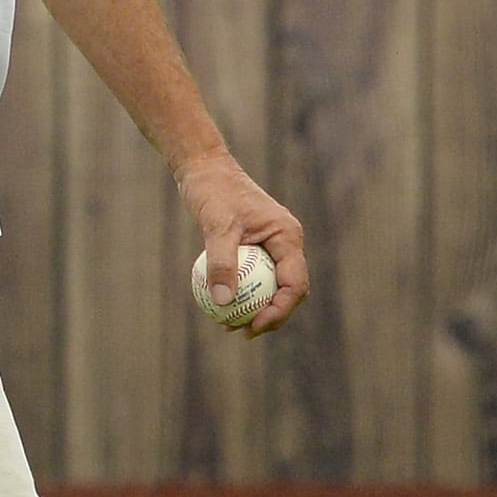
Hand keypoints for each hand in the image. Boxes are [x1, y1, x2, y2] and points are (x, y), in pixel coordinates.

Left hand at [176, 147, 307, 336]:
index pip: (294, 284)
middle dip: (269, 316)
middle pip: (287, 290)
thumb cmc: (212, 190)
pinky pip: (253, 274)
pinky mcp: (255, 244)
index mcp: (288, 236)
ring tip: (229, 325)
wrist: (202, 165)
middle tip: (243, 332)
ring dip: (255, 306)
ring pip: (270, 284)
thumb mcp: (216, 226)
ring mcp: (271, 243)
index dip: (279, 311)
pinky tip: (220, 304)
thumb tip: (224, 302)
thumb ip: (221, 262)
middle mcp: (285, 241)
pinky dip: (241, 291)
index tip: (254, 326)